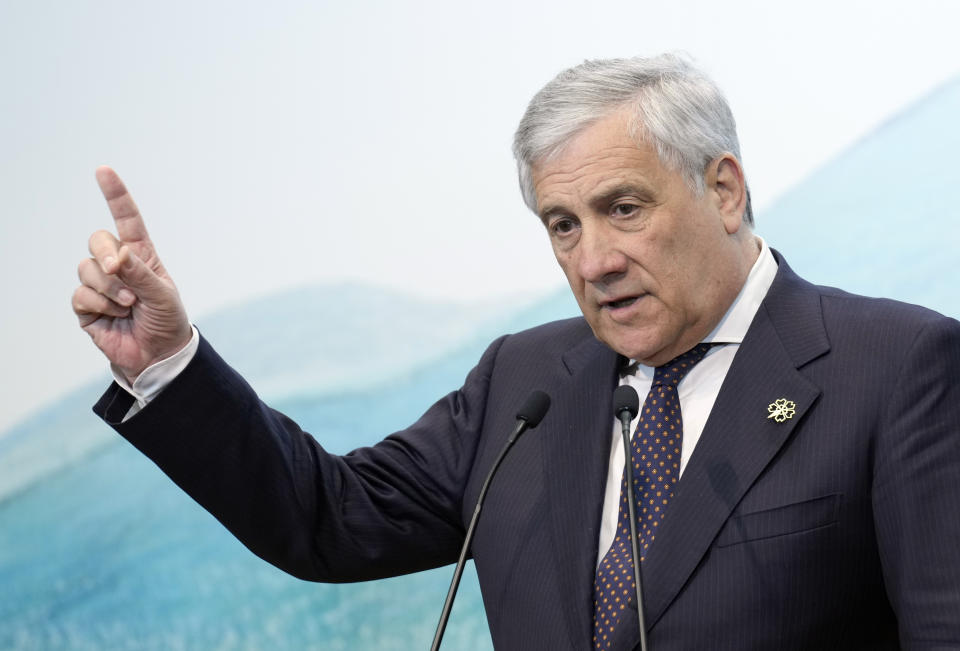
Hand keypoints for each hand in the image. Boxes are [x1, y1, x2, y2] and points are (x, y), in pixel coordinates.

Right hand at [72, 166, 191, 384]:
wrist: (159, 355)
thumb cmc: (167, 321)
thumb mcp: (163, 295)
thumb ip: (140, 273)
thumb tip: (117, 255)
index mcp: (141, 255)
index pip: (126, 219)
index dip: (115, 195)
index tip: (104, 171)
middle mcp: (118, 264)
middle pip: (97, 240)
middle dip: (106, 253)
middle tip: (121, 271)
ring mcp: (100, 284)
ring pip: (87, 267)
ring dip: (110, 286)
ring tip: (129, 304)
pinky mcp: (86, 306)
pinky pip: (81, 293)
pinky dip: (100, 303)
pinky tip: (115, 314)